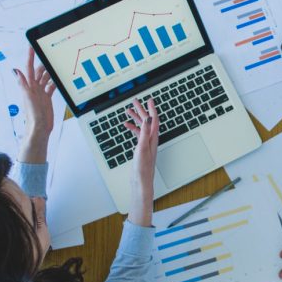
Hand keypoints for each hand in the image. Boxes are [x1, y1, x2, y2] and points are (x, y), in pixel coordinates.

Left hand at [15, 48, 56, 162]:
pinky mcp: (46, 98)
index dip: (30, 57)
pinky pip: (51, 86)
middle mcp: (34, 87)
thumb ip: (23, 84)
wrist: (39, 129)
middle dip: (44, 62)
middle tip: (50, 54)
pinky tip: (59, 79)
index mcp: (28, 86)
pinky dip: (54, 81)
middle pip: (39, 71)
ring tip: (56, 65)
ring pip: (46, 77)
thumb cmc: (33, 116)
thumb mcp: (28, 98)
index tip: (31, 46)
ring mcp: (40, 92)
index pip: (29, 68)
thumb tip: (15, 71)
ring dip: (50, 71)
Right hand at [123, 98, 158, 226]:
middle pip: (148, 122)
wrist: (141, 182)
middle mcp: (151, 140)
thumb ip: (145, 133)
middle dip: (142, 110)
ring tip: (129, 110)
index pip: (154, 120)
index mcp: (153, 138)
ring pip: (142, 127)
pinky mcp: (141, 149)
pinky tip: (127, 126)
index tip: (149, 100)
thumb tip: (147, 119)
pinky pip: (137, 135)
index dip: (151, 109)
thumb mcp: (142, 148)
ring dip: (136, 118)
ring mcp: (146, 144)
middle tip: (136, 101)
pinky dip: (133, 129)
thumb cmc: (142, 168)